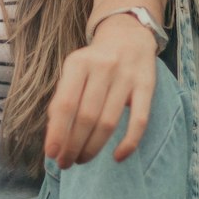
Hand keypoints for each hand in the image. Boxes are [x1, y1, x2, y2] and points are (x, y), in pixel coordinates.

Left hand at [44, 16, 157, 167]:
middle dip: (73, 145)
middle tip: (66, 163)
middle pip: (86, 116)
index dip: (58, 132)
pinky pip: (139, 120)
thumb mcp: (74, 70)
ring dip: (93, 147)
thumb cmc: (95, 61)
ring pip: (108, 122)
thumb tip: (54, 135)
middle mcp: (103, 68)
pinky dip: (129, 143)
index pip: (65, 104)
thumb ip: (63, 97)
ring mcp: (126, 77)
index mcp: (78, 63)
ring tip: (82, 160)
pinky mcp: (147, 86)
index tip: (52, 154)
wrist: (128, 35)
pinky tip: (117, 157)